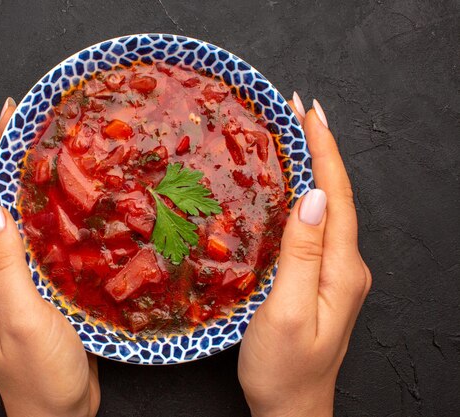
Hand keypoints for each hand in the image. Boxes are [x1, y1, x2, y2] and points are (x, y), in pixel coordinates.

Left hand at [0, 98, 99, 416]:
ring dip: (12, 177)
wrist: (57, 415)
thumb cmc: (39, 375)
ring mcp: (10, 280)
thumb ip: (5, 265)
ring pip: (6, 216)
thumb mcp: (23, 318)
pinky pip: (28, 235)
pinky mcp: (34, 286)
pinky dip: (35, 206)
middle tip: (13, 119)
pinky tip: (53, 196)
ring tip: (29, 145)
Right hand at [237, 95, 371, 416]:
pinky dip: (308, 196)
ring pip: (329, 209)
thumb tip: (313, 198)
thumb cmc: (283, 369)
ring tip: (297, 136)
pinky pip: (318, 228)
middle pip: (338, 196)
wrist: (292, 410)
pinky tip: (294, 188)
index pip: (337, 196)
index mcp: (342, 269)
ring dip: (316, 168)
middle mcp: (347, 266)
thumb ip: (301, 255)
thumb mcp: (286, 312)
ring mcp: (337, 274)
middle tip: (300, 110)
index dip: (324, 150)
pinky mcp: (322, 281)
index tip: (308, 111)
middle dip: (322, 148)